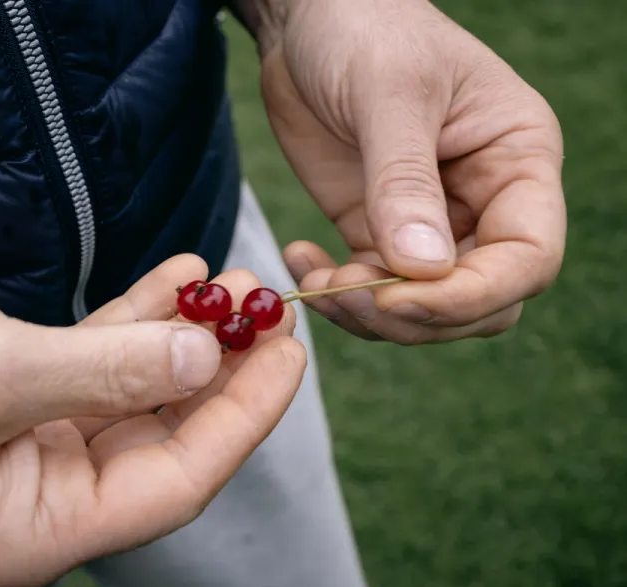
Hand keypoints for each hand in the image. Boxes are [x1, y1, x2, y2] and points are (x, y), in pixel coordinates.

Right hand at [0, 256, 304, 586]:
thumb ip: (105, 372)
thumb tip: (208, 364)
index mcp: (30, 533)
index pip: (172, 484)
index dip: (243, 418)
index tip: (292, 355)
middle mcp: (34, 506)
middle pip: (160, 441)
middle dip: (219, 371)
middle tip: (269, 309)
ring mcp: (22, 455)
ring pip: (131, 399)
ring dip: (180, 340)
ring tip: (229, 282)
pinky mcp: (7, 406)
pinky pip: (90, 369)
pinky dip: (131, 326)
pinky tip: (173, 280)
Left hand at [257, 0, 565, 343]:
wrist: (307, 21)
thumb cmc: (365, 30)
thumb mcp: (389, 93)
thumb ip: (404, 182)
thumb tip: (421, 271)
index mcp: (517, 159)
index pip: (527, 257)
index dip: (471, 294)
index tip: (398, 296)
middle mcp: (484, 201)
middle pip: (480, 299)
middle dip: (416, 314)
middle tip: (346, 295)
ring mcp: (429, 222)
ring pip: (424, 307)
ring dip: (369, 314)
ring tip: (316, 278)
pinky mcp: (376, 230)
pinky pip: (371, 288)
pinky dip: (336, 293)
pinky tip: (301, 259)